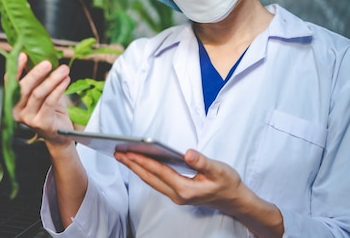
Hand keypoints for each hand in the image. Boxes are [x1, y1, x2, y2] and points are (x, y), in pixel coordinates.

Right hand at [12, 53, 72, 145]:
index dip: (17, 68)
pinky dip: (58, 89)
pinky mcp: (41, 123)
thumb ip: (37, 78)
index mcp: (13, 101)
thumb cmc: (50, 111)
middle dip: (36, 73)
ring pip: (38, 94)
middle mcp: (17, 111)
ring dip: (52, 80)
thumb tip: (38, 56)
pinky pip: (49, 102)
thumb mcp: (42, 91)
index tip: (23, 55)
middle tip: (48, 63)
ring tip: (63, 70)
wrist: (60, 134)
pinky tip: (65, 81)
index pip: (11, 82)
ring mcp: (28, 118)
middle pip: (24, 88)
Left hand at [114, 149, 283, 236]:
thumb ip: (202, 162)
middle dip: (132, 165)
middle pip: (149, 178)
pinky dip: (146, 172)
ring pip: (151, 181)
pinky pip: (156, 182)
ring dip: (137, 168)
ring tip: (123, 156)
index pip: (158, 172)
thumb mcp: (218, 169)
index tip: (128, 151)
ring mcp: (176, 196)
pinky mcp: (177, 194)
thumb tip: (188, 154)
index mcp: (185, 189)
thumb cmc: (228, 183)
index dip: (142, 160)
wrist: (235, 200)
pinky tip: (140, 164)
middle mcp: (177, 195)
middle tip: (117, 153)